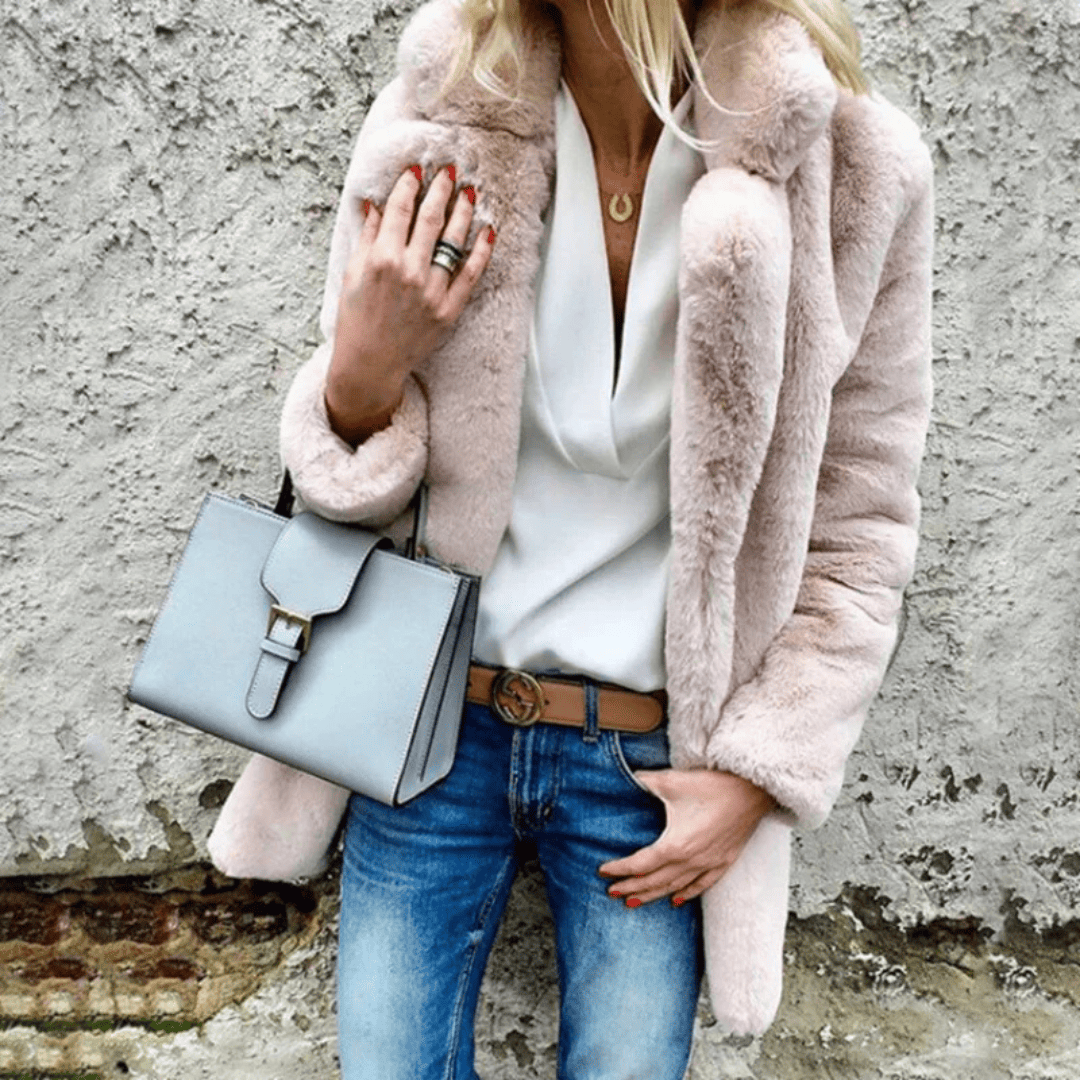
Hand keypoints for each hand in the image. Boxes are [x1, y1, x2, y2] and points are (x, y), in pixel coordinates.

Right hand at [325, 164, 495, 443]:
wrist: (370, 362)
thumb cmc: (356, 319)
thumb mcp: (352, 273)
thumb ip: (368, 237)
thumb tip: (375, 204)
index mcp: (381, 258)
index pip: (400, 210)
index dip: (409, 184)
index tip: (417, 169)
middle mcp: (409, 271)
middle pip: (431, 219)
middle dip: (441, 190)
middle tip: (450, 170)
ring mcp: (432, 291)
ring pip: (454, 242)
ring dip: (463, 212)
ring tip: (470, 192)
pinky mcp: (448, 310)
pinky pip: (471, 275)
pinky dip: (482, 252)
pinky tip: (488, 232)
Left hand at [599, 769, 776, 905]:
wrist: (752, 790)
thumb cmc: (713, 785)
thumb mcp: (672, 781)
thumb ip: (645, 782)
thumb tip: (628, 778)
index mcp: (675, 845)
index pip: (640, 864)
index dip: (620, 869)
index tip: (604, 872)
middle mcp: (691, 861)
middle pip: (654, 881)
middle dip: (631, 888)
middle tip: (613, 892)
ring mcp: (709, 864)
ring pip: (675, 888)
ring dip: (653, 895)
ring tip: (635, 901)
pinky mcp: (724, 861)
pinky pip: (702, 885)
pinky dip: (687, 894)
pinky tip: (676, 900)